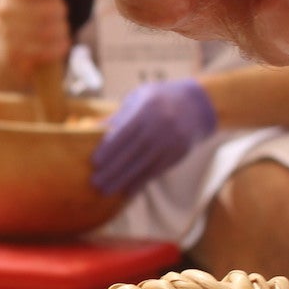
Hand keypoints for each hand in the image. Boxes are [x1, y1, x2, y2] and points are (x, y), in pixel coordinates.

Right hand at [0, 0, 71, 87]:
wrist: (9, 49)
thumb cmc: (30, 8)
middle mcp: (2, 10)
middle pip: (49, 8)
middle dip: (59, 11)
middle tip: (57, 13)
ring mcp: (7, 34)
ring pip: (51, 30)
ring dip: (61, 30)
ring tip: (57, 28)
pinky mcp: (17, 56)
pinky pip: (50, 49)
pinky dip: (58, 46)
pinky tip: (56, 43)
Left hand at [90, 78, 216, 196]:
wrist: (197, 105)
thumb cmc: (159, 99)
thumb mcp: (139, 98)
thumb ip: (118, 115)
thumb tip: (91, 128)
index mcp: (148, 107)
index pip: (126, 131)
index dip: (110, 148)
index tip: (94, 162)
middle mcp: (161, 125)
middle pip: (133, 151)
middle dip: (112, 169)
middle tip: (94, 182)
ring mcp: (171, 141)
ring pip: (144, 165)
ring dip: (123, 180)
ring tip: (105, 190)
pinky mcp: (177, 154)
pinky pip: (156, 171)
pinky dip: (140, 182)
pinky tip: (127, 190)